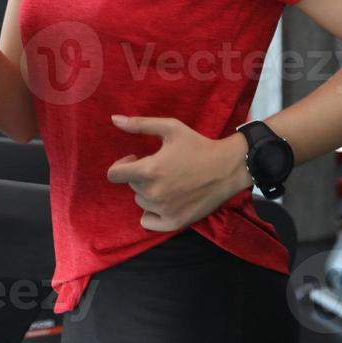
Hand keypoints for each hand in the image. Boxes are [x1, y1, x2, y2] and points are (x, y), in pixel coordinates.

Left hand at [105, 115, 251, 231]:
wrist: (227, 167)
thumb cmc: (197, 145)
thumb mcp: (170, 128)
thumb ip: (140, 124)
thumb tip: (114, 119)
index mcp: (149, 170)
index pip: (114, 174)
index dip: (121, 164)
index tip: (135, 158)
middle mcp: (153, 193)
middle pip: (131, 186)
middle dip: (140, 175)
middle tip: (160, 167)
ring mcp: (163, 210)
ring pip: (141, 202)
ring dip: (148, 192)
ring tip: (167, 181)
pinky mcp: (174, 222)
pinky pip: (148, 222)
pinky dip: (152, 213)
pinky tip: (165, 201)